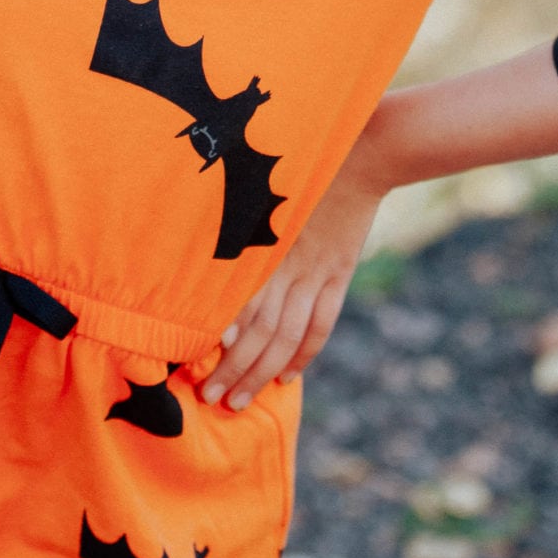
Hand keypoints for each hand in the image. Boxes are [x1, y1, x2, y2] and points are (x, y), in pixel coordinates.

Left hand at [202, 144, 388, 410]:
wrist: (363, 156)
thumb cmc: (302, 166)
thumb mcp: (261, 189)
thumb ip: (239, 224)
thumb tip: (206, 255)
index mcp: (265, 244)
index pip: (238, 305)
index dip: (218, 339)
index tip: (194, 364)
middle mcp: (289, 265)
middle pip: (259, 331)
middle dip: (233, 369)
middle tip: (211, 398)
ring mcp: (317, 273)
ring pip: (286, 336)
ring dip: (261, 373)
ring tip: (240, 401)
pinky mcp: (339, 275)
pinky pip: (320, 325)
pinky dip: (303, 355)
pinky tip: (286, 376)